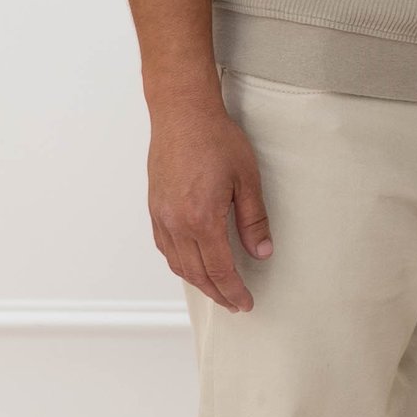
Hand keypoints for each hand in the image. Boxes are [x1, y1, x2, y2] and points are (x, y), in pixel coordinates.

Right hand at [149, 90, 270, 310]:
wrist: (182, 113)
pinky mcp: (154, 208)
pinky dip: (180, 263)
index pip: (220, 270)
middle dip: (218, 293)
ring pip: (178, 263)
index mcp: (202, 219)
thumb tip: (262, 252)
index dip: (234, 291)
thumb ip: (254, 220)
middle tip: (234, 303)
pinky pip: (165, 247)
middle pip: (197, 273)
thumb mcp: (247, 179)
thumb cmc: (215, 139)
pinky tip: (192, 263)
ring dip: (198, 281)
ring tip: (216, 289)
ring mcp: (162, 216)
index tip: (245, 303)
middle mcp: (177, 223)